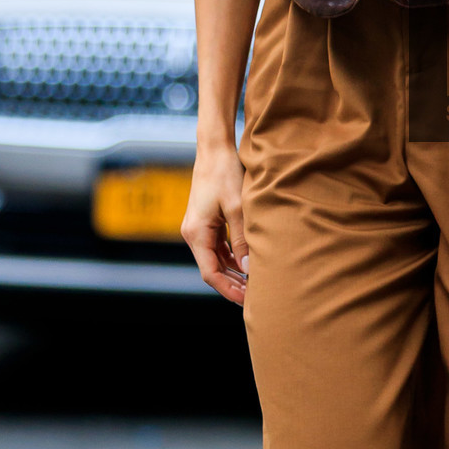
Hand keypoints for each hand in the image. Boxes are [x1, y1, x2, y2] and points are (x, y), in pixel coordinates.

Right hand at [181, 144, 248, 304]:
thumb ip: (243, 239)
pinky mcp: (206, 221)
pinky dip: (231, 257)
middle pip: (212, 269)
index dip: (228, 289)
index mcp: (196, 233)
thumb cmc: (224, 173)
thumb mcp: (237, 208)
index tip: (246, 299)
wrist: (214, 149)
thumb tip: (248, 269)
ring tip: (253, 283)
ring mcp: (198, 227)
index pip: (210, 273)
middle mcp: (193, 233)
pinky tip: (247, 263)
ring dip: (233, 272)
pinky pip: (218, 247)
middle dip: (232, 284)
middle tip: (255, 296)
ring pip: (215, 259)